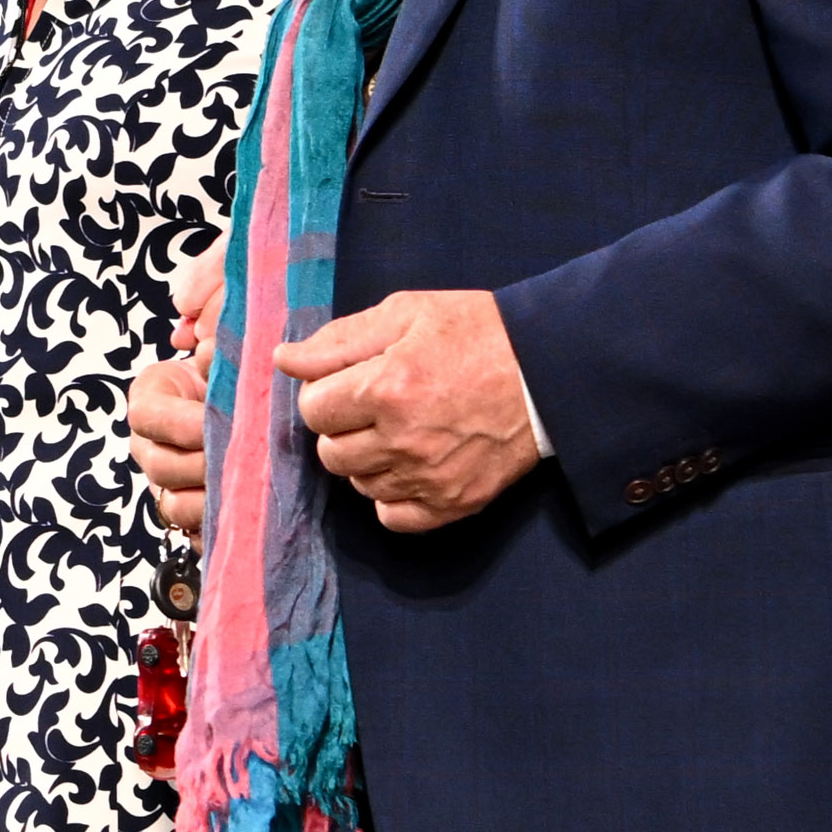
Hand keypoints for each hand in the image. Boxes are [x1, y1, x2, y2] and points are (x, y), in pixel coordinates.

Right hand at [132, 244, 224, 540]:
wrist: (280, 394)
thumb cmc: (252, 355)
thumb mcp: (231, 311)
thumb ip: (209, 287)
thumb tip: (185, 303)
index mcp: (151, 396)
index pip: (146, 419)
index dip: (185, 425)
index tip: (220, 422)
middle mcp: (153, 442)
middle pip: (158, 467)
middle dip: (202, 464)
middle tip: (245, 458)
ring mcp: (171, 479)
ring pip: (172, 505)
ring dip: (210, 499)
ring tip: (248, 487)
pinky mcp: (198, 512)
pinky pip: (194, 534)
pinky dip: (217, 530)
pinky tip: (246, 520)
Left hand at [275, 286, 543, 530]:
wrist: (548, 370)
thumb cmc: (477, 332)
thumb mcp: (406, 314)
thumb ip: (338, 341)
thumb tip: (283, 359)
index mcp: (387, 389)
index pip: (313, 410)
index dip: (326, 394)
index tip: (351, 383)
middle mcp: (403, 441)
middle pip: (330, 453)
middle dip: (343, 427)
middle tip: (376, 405)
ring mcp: (429, 478)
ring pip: (358, 484)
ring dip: (367, 460)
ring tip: (400, 431)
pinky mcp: (453, 503)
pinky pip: (392, 516)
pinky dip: (392, 495)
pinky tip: (410, 465)